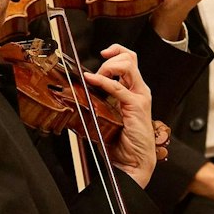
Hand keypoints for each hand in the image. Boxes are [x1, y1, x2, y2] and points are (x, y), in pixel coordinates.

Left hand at [90, 44, 155, 186]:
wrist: (132, 161)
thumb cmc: (120, 143)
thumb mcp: (105, 116)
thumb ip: (96, 103)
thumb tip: (75, 95)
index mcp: (133, 91)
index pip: (129, 61)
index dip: (117, 51)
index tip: (103, 53)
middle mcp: (138, 90)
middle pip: (130, 57)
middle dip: (112, 57)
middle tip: (99, 70)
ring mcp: (139, 97)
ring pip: (128, 65)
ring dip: (108, 66)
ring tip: (95, 77)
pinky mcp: (136, 106)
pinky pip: (118, 87)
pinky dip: (103, 81)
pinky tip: (92, 80)